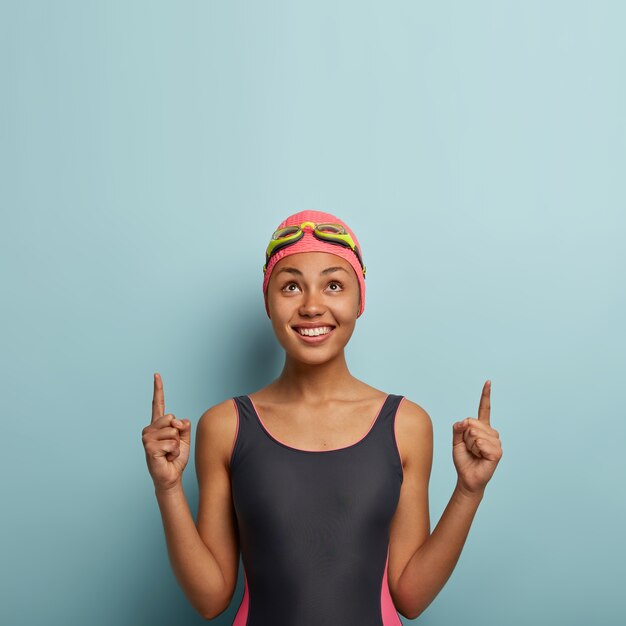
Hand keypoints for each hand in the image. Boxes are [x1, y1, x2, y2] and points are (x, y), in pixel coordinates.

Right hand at [141, 373, 191, 491]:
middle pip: (171, 418)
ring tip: (169, 452)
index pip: (158, 403)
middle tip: (173, 445)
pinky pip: (171, 443)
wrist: (170, 476)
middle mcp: (150, 428)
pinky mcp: (149, 447)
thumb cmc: (176, 457)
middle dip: (178, 432)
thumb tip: (178, 421)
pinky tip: (166, 457)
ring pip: (173, 431)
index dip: (158, 389)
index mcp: (158, 424)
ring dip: (177, 444)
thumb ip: (184, 426)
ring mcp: (147, 438)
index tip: (157, 375)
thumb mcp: (185, 438)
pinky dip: (174, 451)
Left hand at [452, 380, 502, 495]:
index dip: (485, 395)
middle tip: (469, 448)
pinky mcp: (497, 451)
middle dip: (465, 436)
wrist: (467, 477)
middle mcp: (491, 433)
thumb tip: (464, 421)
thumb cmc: (463, 459)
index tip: (488, 382)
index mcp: (482, 428)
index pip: (484, 409)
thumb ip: (458, 428)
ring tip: (475, 453)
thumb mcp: (456, 441)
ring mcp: (496, 442)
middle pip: (472, 423)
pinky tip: (480, 457)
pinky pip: (480, 443)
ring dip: (470, 445)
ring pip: (475, 433)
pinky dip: (476, 450)